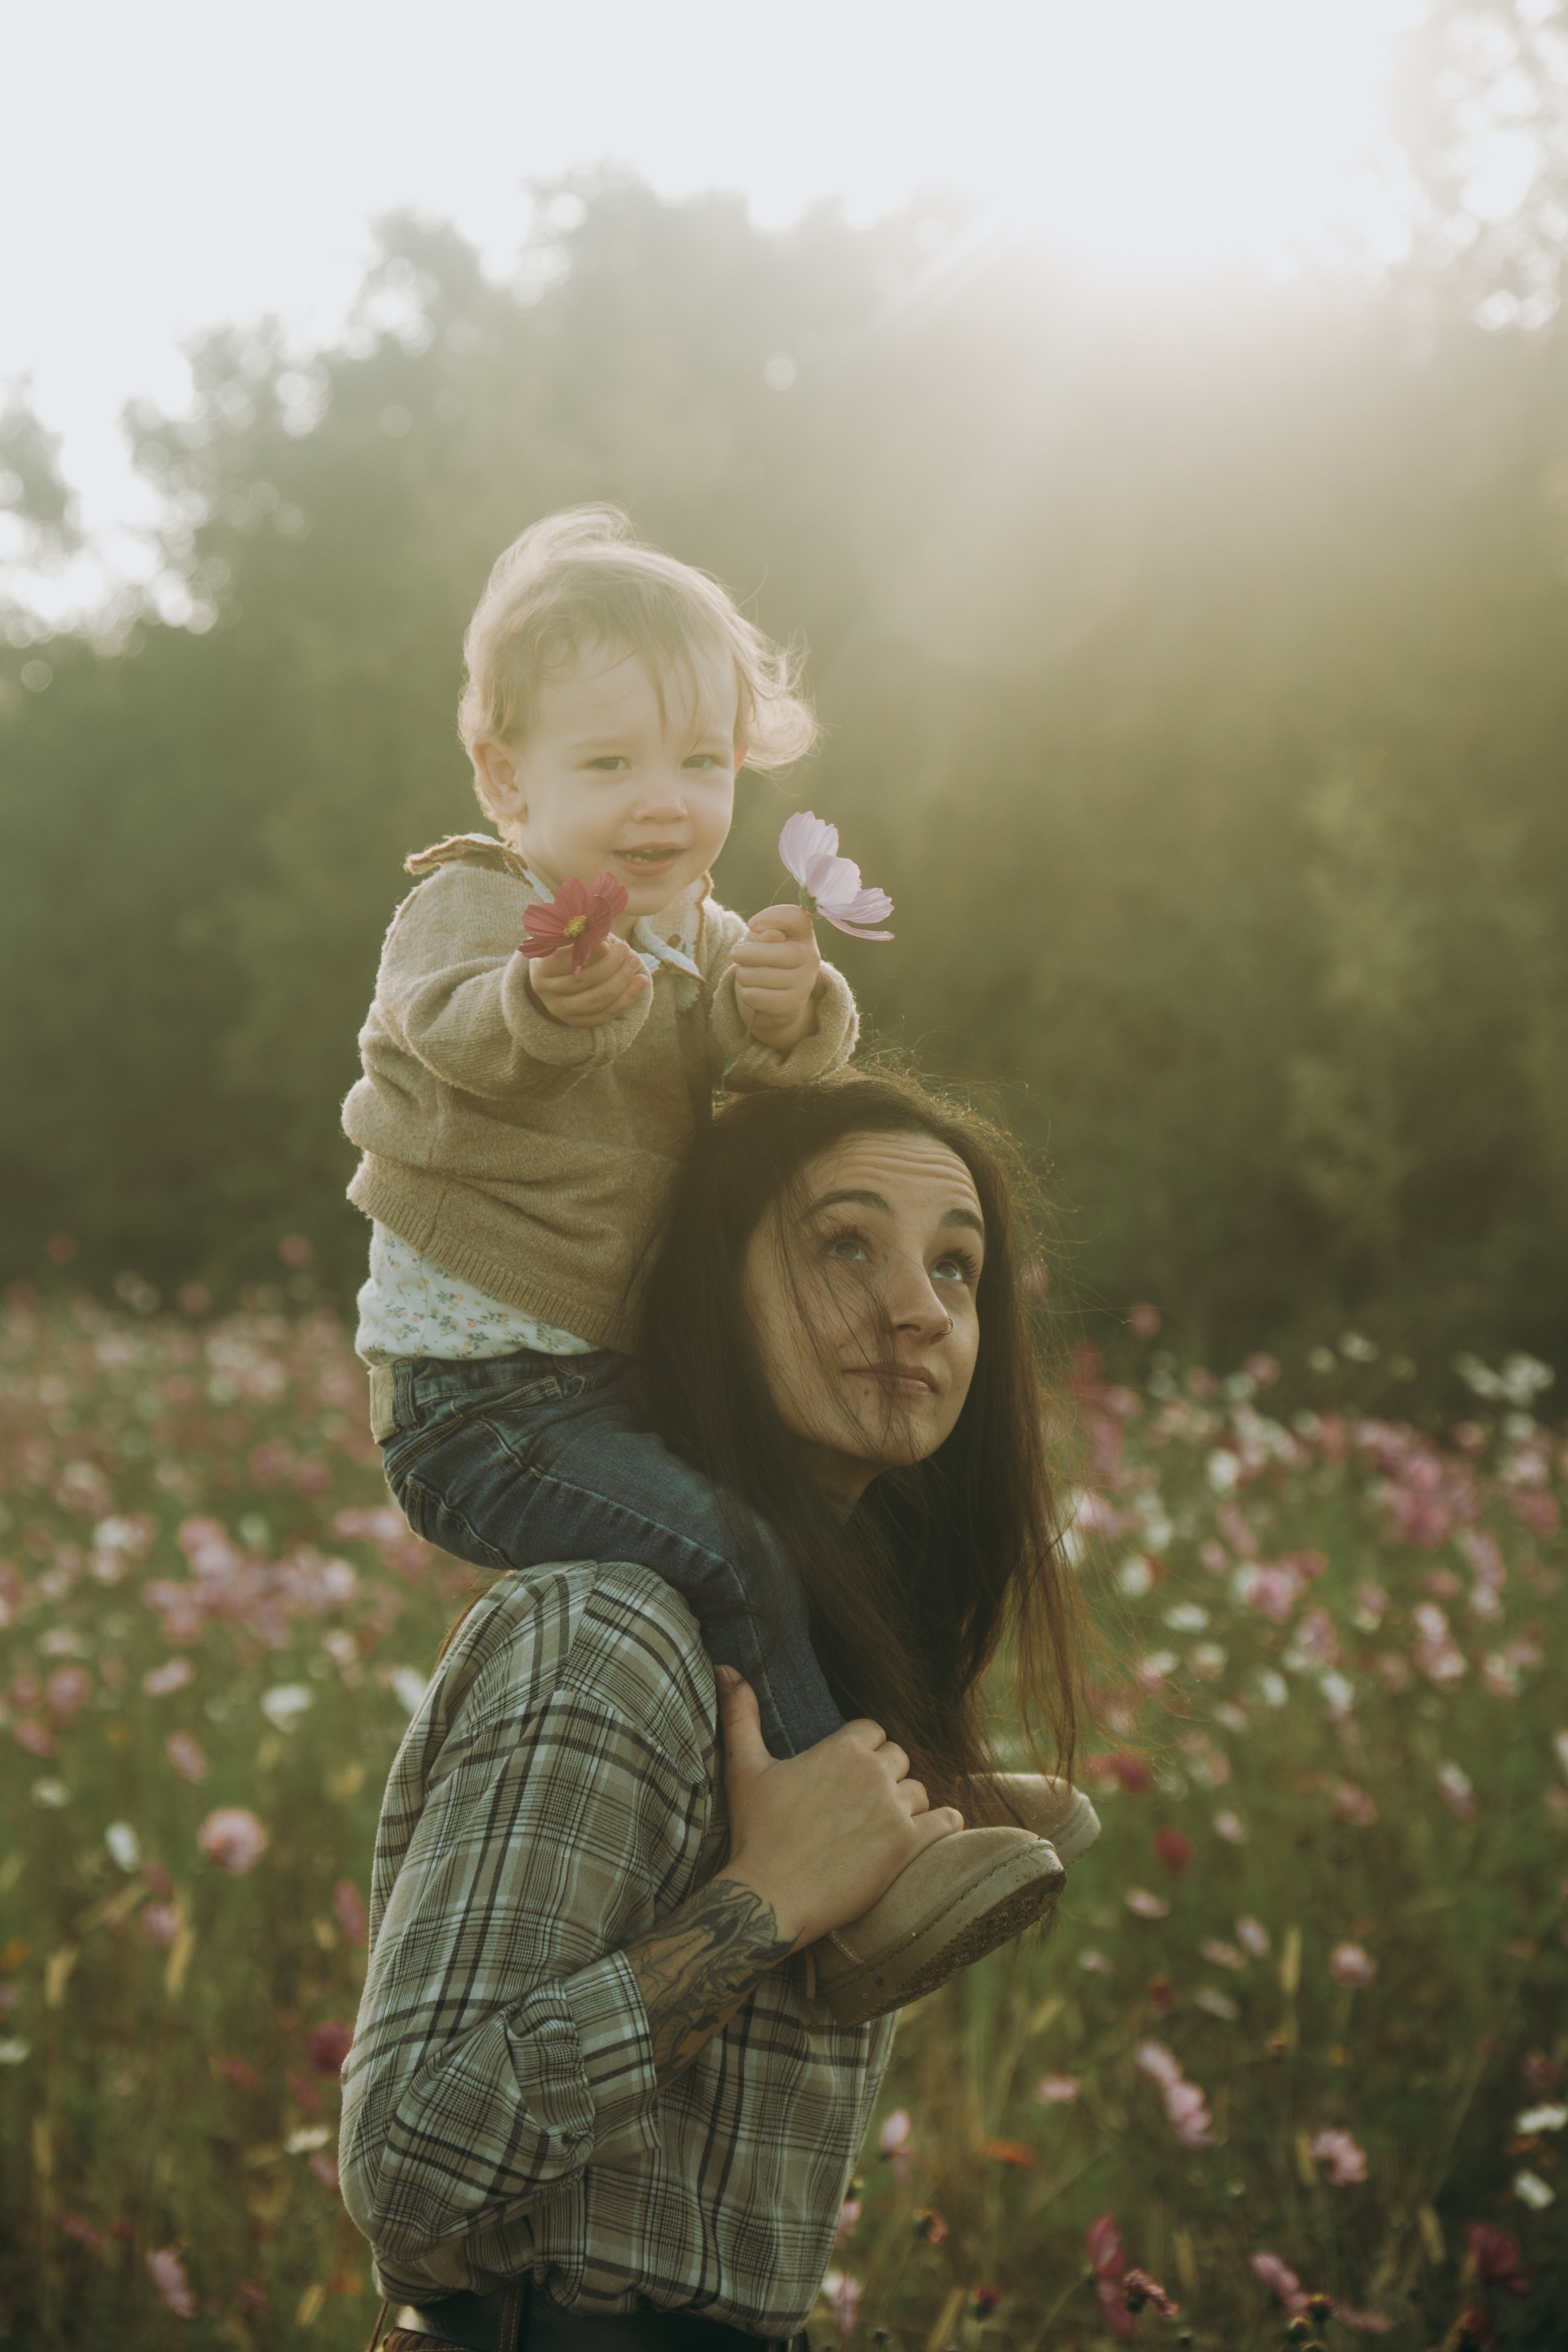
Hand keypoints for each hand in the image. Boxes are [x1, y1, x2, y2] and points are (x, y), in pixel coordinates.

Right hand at [526, 935, 648, 1026]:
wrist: (555, 971)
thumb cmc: (565, 946)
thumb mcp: (567, 936)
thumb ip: (581, 936)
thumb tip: (603, 941)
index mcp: (540, 967)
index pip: (565, 961)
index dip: (589, 952)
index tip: (608, 942)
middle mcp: (545, 991)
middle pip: (583, 981)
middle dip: (611, 965)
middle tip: (627, 949)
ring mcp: (559, 1009)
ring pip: (597, 1000)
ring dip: (622, 981)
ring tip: (636, 962)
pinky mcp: (575, 1021)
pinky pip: (605, 1015)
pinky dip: (627, 999)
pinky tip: (641, 981)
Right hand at [712, 1667, 962, 1949]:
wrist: (769, 1898)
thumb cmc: (756, 1833)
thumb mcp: (744, 1767)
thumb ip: (740, 1714)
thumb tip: (725, 1668)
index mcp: (841, 1748)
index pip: (873, 1730)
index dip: (862, 1750)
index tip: (847, 1774)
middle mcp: (873, 1772)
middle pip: (898, 1756)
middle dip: (884, 1775)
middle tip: (861, 1803)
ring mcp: (894, 1809)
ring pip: (919, 1790)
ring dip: (905, 1804)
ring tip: (881, 1826)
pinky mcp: (908, 1845)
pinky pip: (946, 1820)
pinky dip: (943, 1824)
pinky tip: (928, 1831)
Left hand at [731, 904, 820, 1049]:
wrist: (780, 1001)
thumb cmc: (767, 960)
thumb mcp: (762, 940)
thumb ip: (763, 932)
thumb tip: (771, 935)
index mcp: (804, 934)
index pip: (795, 916)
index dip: (770, 917)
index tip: (751, 925)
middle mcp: (810, 956)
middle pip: (770, 947)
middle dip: (744, 952)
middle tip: (735, 955)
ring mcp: (804, 982)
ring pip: (756, 974)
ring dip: (743, 975)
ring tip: (749, 976)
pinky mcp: (792, 1005)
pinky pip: (754, 995)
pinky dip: (746, 993)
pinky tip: (755, 992)